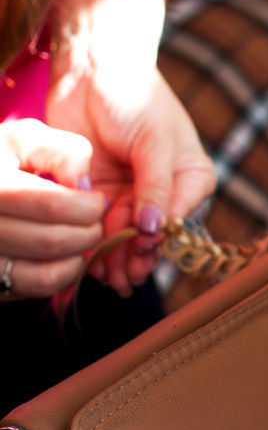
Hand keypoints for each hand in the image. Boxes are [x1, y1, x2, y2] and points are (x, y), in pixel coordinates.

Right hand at [0, 120, 106, 299]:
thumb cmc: (2, 160)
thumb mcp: (26, 139)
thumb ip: (63, 151)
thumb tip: (84, 186)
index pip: (52, 205)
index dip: (89, 205)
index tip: (97, 200)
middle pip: (52, 242)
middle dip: (90, 232)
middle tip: (95, 220)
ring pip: (46, 276)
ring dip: (79, 258)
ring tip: (82, 236)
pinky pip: (36, 290)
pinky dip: (63, 276)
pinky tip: (67, 255)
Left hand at [46, 62, 214, 296]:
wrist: (92, 71)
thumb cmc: (136, 97)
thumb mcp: (155, 141)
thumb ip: (157, 186)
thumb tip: (157, 230)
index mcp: (191, 177)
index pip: (179, 218)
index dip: (160, 239)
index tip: (141, 250)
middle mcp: (164, 191)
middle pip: (152, 235)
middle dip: (137, 258)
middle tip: (123, 279)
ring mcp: (131, 194)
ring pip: (125, 237)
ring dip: (116, 259)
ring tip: (107, 278)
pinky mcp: (101, 194)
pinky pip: (100, 227)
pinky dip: (94, 246)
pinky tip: (91, 263)